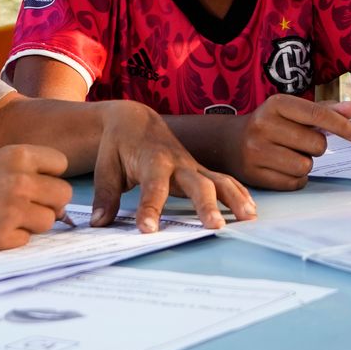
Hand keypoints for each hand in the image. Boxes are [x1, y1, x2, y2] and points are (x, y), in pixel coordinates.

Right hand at [0, 145, 74, 251]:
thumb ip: (23, 172)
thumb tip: (54, 194)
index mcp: (18, 156)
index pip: (61, 165)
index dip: (50, 176)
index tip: (36, 182)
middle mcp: (20, 182)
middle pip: (62, 196)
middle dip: (48, 202)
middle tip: (24, 206)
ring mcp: (12, 211)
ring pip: (49, 221)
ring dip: (32, 223)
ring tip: (3, 218)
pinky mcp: (1, 238)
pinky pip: (26, 241)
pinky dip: (12, 239)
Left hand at [89, 101, 257, 229]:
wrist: (135, 119)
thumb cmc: (119, 145)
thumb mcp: (105, 165)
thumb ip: (105, 194)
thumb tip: (99, 224)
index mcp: (152, 160)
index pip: (153, 187)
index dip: (150, 208)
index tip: (148, 230)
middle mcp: (177, 162)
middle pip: (197, 183)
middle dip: (206, 204)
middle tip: (215, 226)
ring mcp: (193, 165)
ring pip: (218, 180)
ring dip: (234, 198)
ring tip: (247, 218)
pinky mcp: (201, 169)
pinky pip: (224, 180)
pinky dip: (239, 193)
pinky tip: (250, 209)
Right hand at [227, 96, 350, 191]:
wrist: (228, 142)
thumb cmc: (270, 124)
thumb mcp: (292, 110)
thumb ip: (325, 109)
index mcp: (276, 104)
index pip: (317, 114)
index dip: (341, 126)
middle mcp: (263, 125)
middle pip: (316, 144)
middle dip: (317, 146)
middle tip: (302, 142)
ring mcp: (256, 151)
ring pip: (305, 166)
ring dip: (305, 163)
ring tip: (290, 154)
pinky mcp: (254, 175)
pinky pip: (294, 183)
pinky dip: (296, 178)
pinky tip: (283, 167)